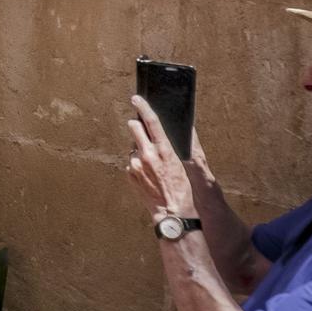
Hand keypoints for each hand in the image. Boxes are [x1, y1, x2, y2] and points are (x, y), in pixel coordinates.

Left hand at [125, 96, 197, 218]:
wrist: (173, 212)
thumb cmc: (181, 188)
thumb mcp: (178, 162)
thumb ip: (164, 148)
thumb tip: (156, 137)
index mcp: (163, 150)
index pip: (151, 121)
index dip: (143, 107)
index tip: (136, 98)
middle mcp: (147, 154)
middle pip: (134, 127)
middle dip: (136, 126)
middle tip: (140, 128)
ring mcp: (136, 165)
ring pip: (133, 147)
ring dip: (139, 150)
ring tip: (152, 165)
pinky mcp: (130, 174)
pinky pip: (132, 162)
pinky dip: (137, 164)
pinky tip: (148, 174)